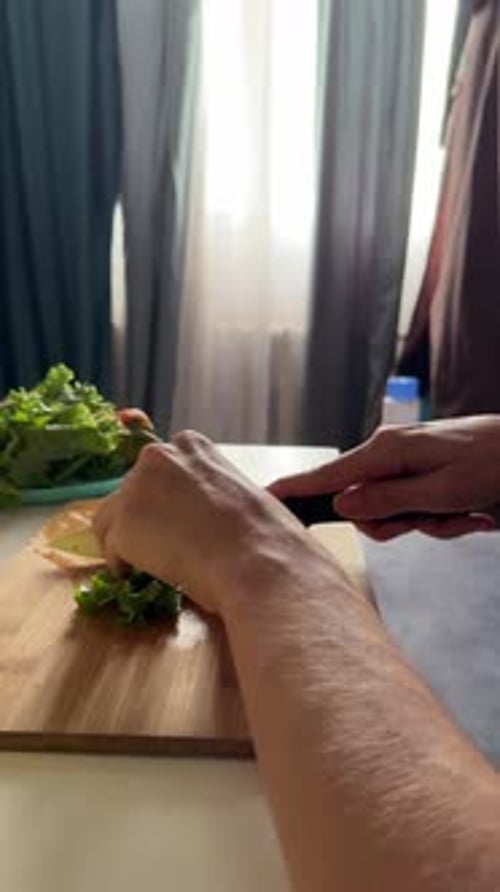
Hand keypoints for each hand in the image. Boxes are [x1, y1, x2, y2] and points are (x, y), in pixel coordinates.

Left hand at [93, 431, 316, 612]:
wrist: (258, 560)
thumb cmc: (263, 534)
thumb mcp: (238, 492)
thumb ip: (208, 492)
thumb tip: (195, 517)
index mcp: (190, 445)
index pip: (157, 470)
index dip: (162, 500)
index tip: (171, 522)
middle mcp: (157, 457)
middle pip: (130, 492)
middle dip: (142, 520)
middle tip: (160, 549)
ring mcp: (135, 489)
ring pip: (111, 519)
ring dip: (127, 542)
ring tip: (150, 566)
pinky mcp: (122, 525)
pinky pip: (110, 550)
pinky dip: (122, 566)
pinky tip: (144, 577)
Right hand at [270, 416, 499, 540]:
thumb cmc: (493, 464)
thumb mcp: (440, 490)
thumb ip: (388, 499)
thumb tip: (341, 505)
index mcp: (386, 451)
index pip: (327, 475)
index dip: (294, 490)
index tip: (262, 498)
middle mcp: (390, 456)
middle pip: (362, 505)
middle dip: (396, 524)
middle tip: (432, 521)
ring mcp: (407, 466)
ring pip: (391, 513)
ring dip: (426, 524)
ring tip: (463, 513)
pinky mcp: (423, 477)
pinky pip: (414, 510)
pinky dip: (440, 519)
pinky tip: (470, 512)